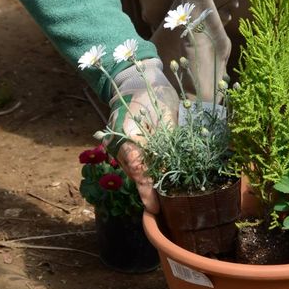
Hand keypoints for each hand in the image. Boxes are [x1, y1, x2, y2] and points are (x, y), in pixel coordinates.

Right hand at [105, 58, 178, 212]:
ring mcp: (116, 144)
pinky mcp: (120, 144)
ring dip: (147, 182)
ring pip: (133, 170)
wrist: (134, 80)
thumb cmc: (152, 92)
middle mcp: (116, 142)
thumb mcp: (165, 112)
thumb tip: (172, 167)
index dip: (146, 188)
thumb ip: (168, 139)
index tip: (154, 206)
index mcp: (126, 132)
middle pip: (134, 172)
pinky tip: (157, 181)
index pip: (138, 166)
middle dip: (149, 190)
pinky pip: (133, 163)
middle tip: (163, 208)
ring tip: (162, 200)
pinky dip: (144, 172)